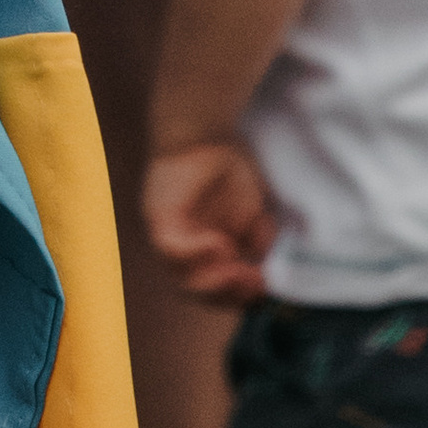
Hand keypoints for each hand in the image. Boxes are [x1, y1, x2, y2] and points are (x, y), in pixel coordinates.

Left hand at [144, 141, 276, 305]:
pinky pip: (170, 250)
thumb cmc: (228, 168)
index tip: (264, 284)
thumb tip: (269, 272)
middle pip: (199, 292)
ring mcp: (170, 237)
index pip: (218, 291)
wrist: (205, 131)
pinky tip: (218, 244)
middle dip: (228, 295)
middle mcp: (185, 250)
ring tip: (236, 268)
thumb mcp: (254, 212)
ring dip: (213, 282)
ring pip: (182, 279)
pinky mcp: (158, 220)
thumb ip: (259, 242)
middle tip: (253, 281)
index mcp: (205, 253)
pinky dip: (195, 254)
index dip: (241, 295)